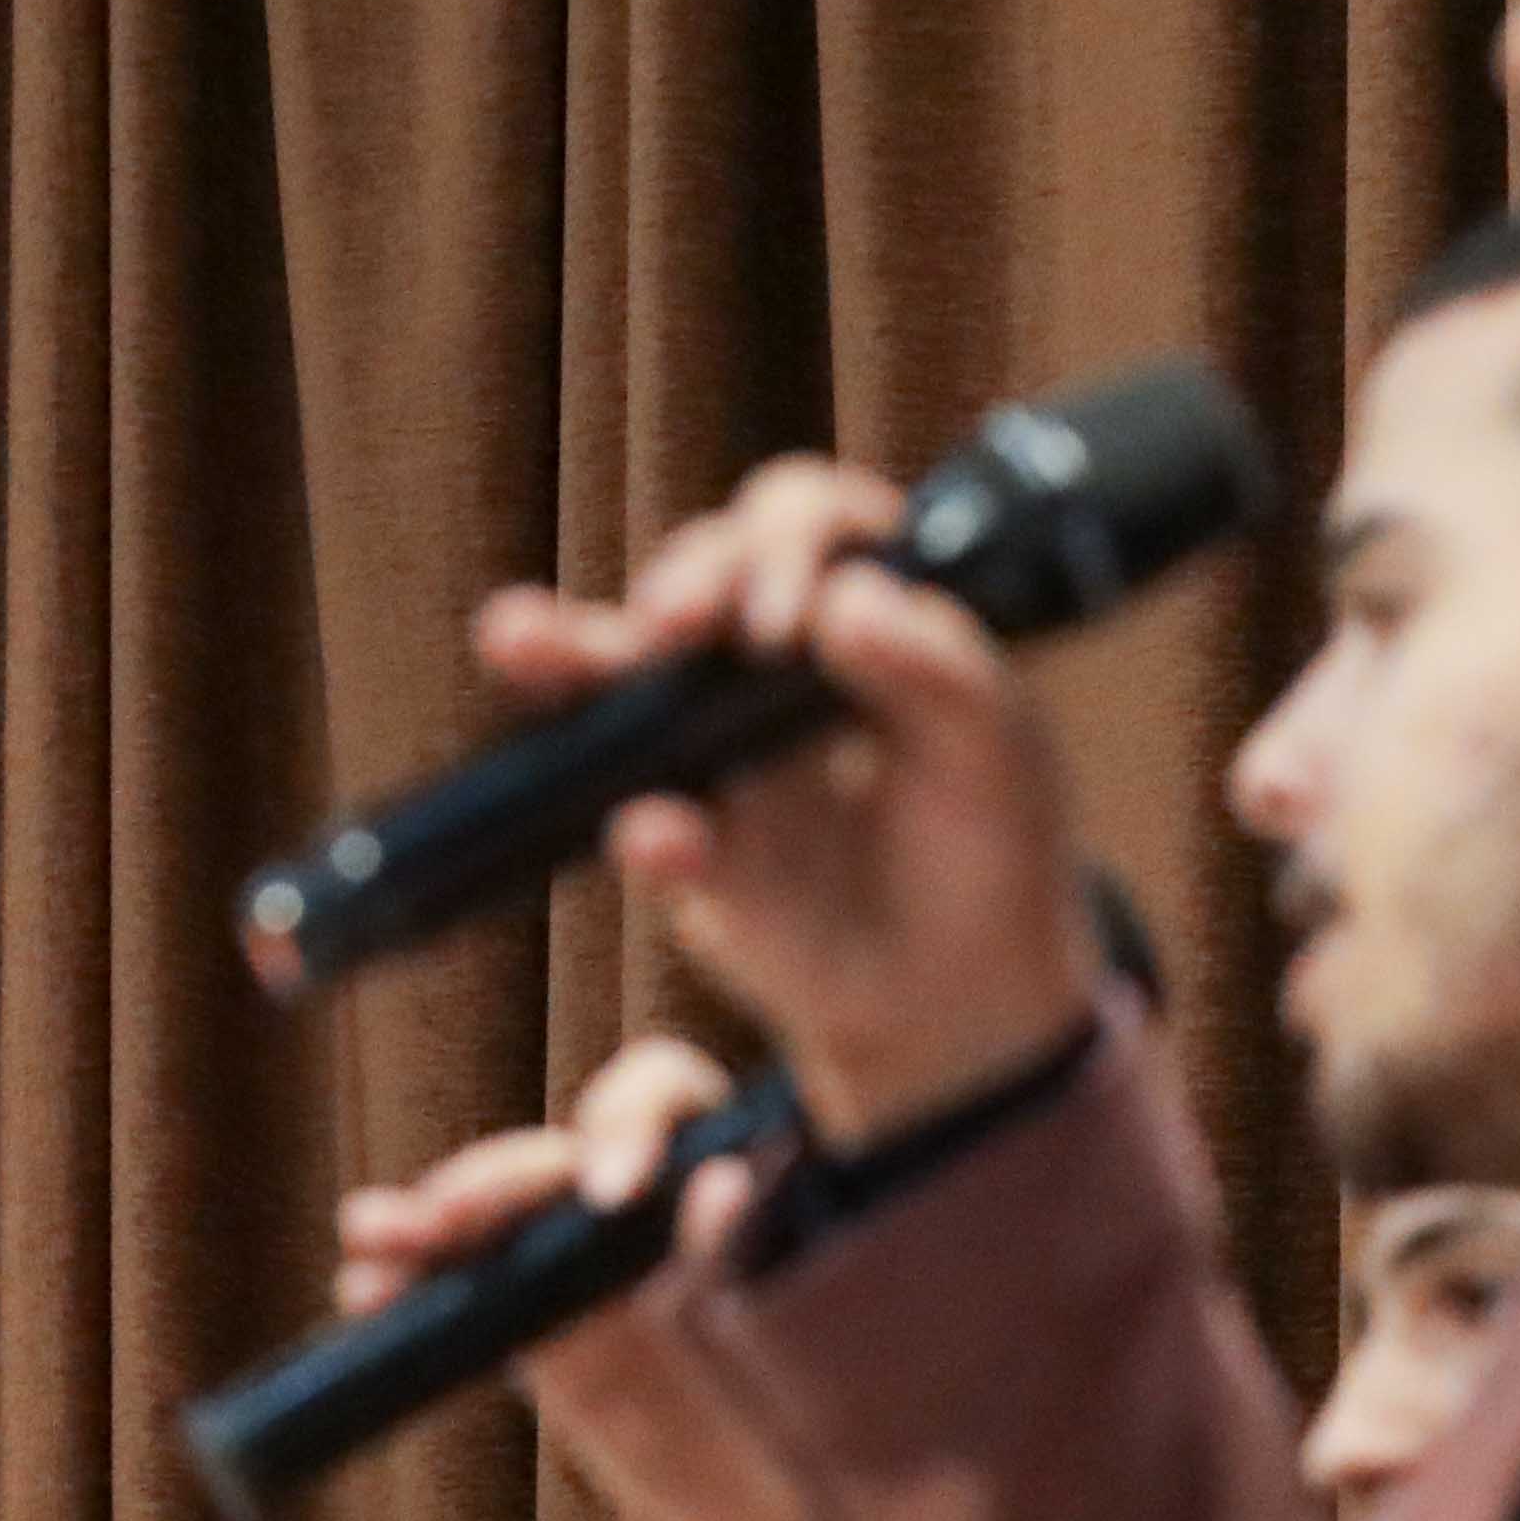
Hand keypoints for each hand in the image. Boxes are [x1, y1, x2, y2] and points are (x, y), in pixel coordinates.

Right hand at [336, 1038, 810, 1520]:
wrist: (815, 1498)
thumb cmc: (839, 1399)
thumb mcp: (814, 1333)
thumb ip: (755, 1262)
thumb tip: (720, 1181)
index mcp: (723, 1165)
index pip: (660, 1096)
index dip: (626, 1123)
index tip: (610, 1193)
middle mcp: (644, 1199)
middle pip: (549, 1160)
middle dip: (492, 1183)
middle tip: (443, 1221)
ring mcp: (583, 1263)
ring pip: (492, 1218)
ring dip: (426, 1223)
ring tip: (369, 1244)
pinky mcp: (541, 1330)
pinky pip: (468, 1296)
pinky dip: (413, 1289)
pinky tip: (368, 1292)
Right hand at [480, 463, 1092, 1140]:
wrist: (960, 998)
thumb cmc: (991, 849)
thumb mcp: (1000, 754)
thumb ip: (941, 670)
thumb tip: (850, 600)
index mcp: (868, 611)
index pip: (811, 522)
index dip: (786, 544)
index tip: (786, 622)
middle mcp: (777, 662)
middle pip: (705, 573)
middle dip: (685, 580)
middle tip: (680, 622)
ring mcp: (719, 747)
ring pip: (626, 674)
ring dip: (569, 649)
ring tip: (518, 633)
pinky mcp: (691, 845)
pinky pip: (644, 820)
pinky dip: (644, 826)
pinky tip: (652, 834)